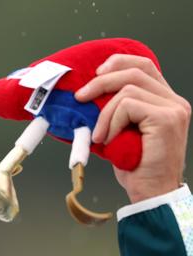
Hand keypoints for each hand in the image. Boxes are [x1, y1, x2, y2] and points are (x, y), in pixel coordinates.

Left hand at [75, 54, 190, 202]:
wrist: (151, 192)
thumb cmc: (135, 167)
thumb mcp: (121, 132)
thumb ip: (116, 111)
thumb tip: (88, 96)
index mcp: (165, 101)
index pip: (145, 67)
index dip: (118, 63)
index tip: (95, 74)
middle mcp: (174, 101)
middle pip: (137, 70)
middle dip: (102, 81)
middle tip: (80, 97)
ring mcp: (173, 109)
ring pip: (128, 89)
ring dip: (104, 113)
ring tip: (100, 136)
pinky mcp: (166, 119)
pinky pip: (128, 106)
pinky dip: (111, 122)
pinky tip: (108, 140)